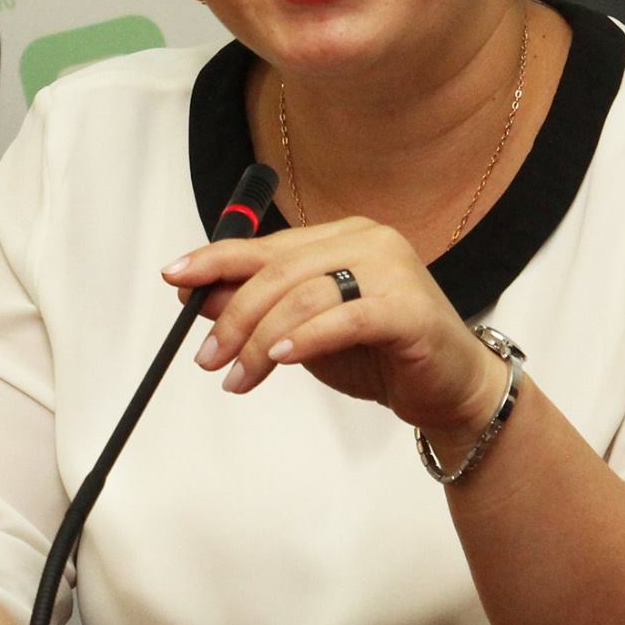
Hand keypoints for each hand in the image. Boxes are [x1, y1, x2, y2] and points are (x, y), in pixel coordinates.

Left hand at [165, 217, 507, 440]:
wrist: (449, 388)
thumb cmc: (380, 354)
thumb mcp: (304, 331)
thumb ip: (259, 308)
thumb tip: (196, 295)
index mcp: (341, 237)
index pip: (265, 244)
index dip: (215, 258)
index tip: (174, 276)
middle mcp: (367, 241)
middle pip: (278, 271)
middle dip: (232, 315)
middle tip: (206, 357)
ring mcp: (392, 269)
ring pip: (304, 295)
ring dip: (258, 340)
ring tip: (238, 378)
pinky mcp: (409, 308)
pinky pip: (344, 317)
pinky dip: (304, 338)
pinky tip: (278, 358)